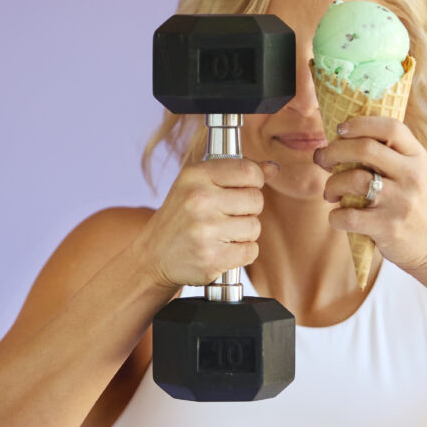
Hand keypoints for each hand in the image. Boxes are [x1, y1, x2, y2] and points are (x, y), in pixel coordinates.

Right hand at [134, 158, 278, 290]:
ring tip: (222, 233)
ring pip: (254, 227)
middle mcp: (198, 200)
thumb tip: (273, 168)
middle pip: (256, 200)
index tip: (244, 189)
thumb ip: (236, 173)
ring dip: (244, 233)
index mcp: (195, 176)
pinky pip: (250, 251)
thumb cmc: (180, 217)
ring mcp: (204, 230)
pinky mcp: (211, 258)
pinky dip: (242, 253)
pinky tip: (223, 249)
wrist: (153, 257)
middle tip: (227, 216)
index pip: (248, 170)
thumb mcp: (198, 185)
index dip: (254, 181)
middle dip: (248, 210)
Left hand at [313, 116, 426, 278]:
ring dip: (331, 185)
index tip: (340, 129)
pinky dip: (335, 216)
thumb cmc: (413, 204)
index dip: (360, 124)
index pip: (391, 128)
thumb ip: (387, 154)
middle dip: (334, 151)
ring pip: (353, 180)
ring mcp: (400, 201)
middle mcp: (411, 175)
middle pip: (365, 149)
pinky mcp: (388, 227)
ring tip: (330, 193)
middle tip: (322, 159)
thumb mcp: (411, 172)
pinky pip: (349, 216)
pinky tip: (338, 217)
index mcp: (416, 156)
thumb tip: (340, 139)